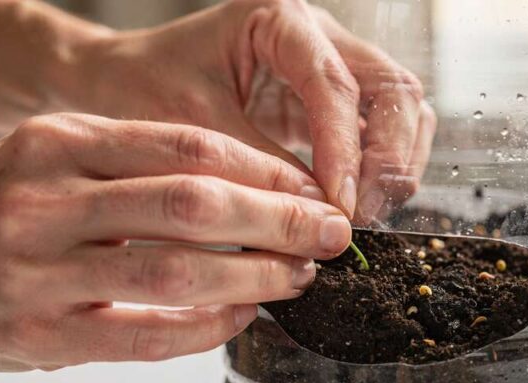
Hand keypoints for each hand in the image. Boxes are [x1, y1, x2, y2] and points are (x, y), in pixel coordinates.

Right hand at [0, 113, 350, 370]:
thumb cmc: (9, 207)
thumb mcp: (64, 157)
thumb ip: (146, 165)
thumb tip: (261, 190)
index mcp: (61, 141)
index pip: (189, 147)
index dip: (266, 171)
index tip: (313, 190)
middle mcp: (47, 199)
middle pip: (193, 205)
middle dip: (278, 222)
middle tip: (329, 235)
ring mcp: (40, 270)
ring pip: (176, 272)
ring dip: (255, 278)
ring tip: (297, 277)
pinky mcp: (43, 335)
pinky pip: (149, 336)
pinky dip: (209, 328)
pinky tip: (242, 318)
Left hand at [68, 0, 435, 222]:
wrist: (123, 83)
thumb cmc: (145, 90)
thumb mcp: (195, 130)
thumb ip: (260, 168)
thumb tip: (320, 217)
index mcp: (279, 20)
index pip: (335, 83)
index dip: (346, 149)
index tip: (340, 205)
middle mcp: (319, 36)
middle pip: (394, 88)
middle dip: (389, 157)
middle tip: (361, 215)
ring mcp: (335, 66)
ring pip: (403, 109)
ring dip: (397, 165)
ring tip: (362, 216)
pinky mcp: (335, 103)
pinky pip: (383, 132)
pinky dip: (383, 170)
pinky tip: (358, 206)